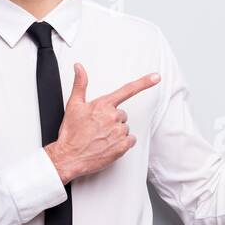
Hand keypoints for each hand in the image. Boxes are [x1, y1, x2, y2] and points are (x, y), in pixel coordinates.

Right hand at [45, 64, 160, 183]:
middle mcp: (113, 117)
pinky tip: (109, 144)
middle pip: (122, 115)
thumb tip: (79, 67)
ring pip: (125, 128)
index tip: (156, 77)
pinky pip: (130, 140)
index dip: (144, 82)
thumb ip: (80, 84)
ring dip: (116, 133)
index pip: (127, 90)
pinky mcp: (122, 146)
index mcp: (103, 105)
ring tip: (101, 138)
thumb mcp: (74, 105)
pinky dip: (122, 143)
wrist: (69, 156)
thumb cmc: (71, 133)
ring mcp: (118, 132)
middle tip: (98, 128)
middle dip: (113, 120)